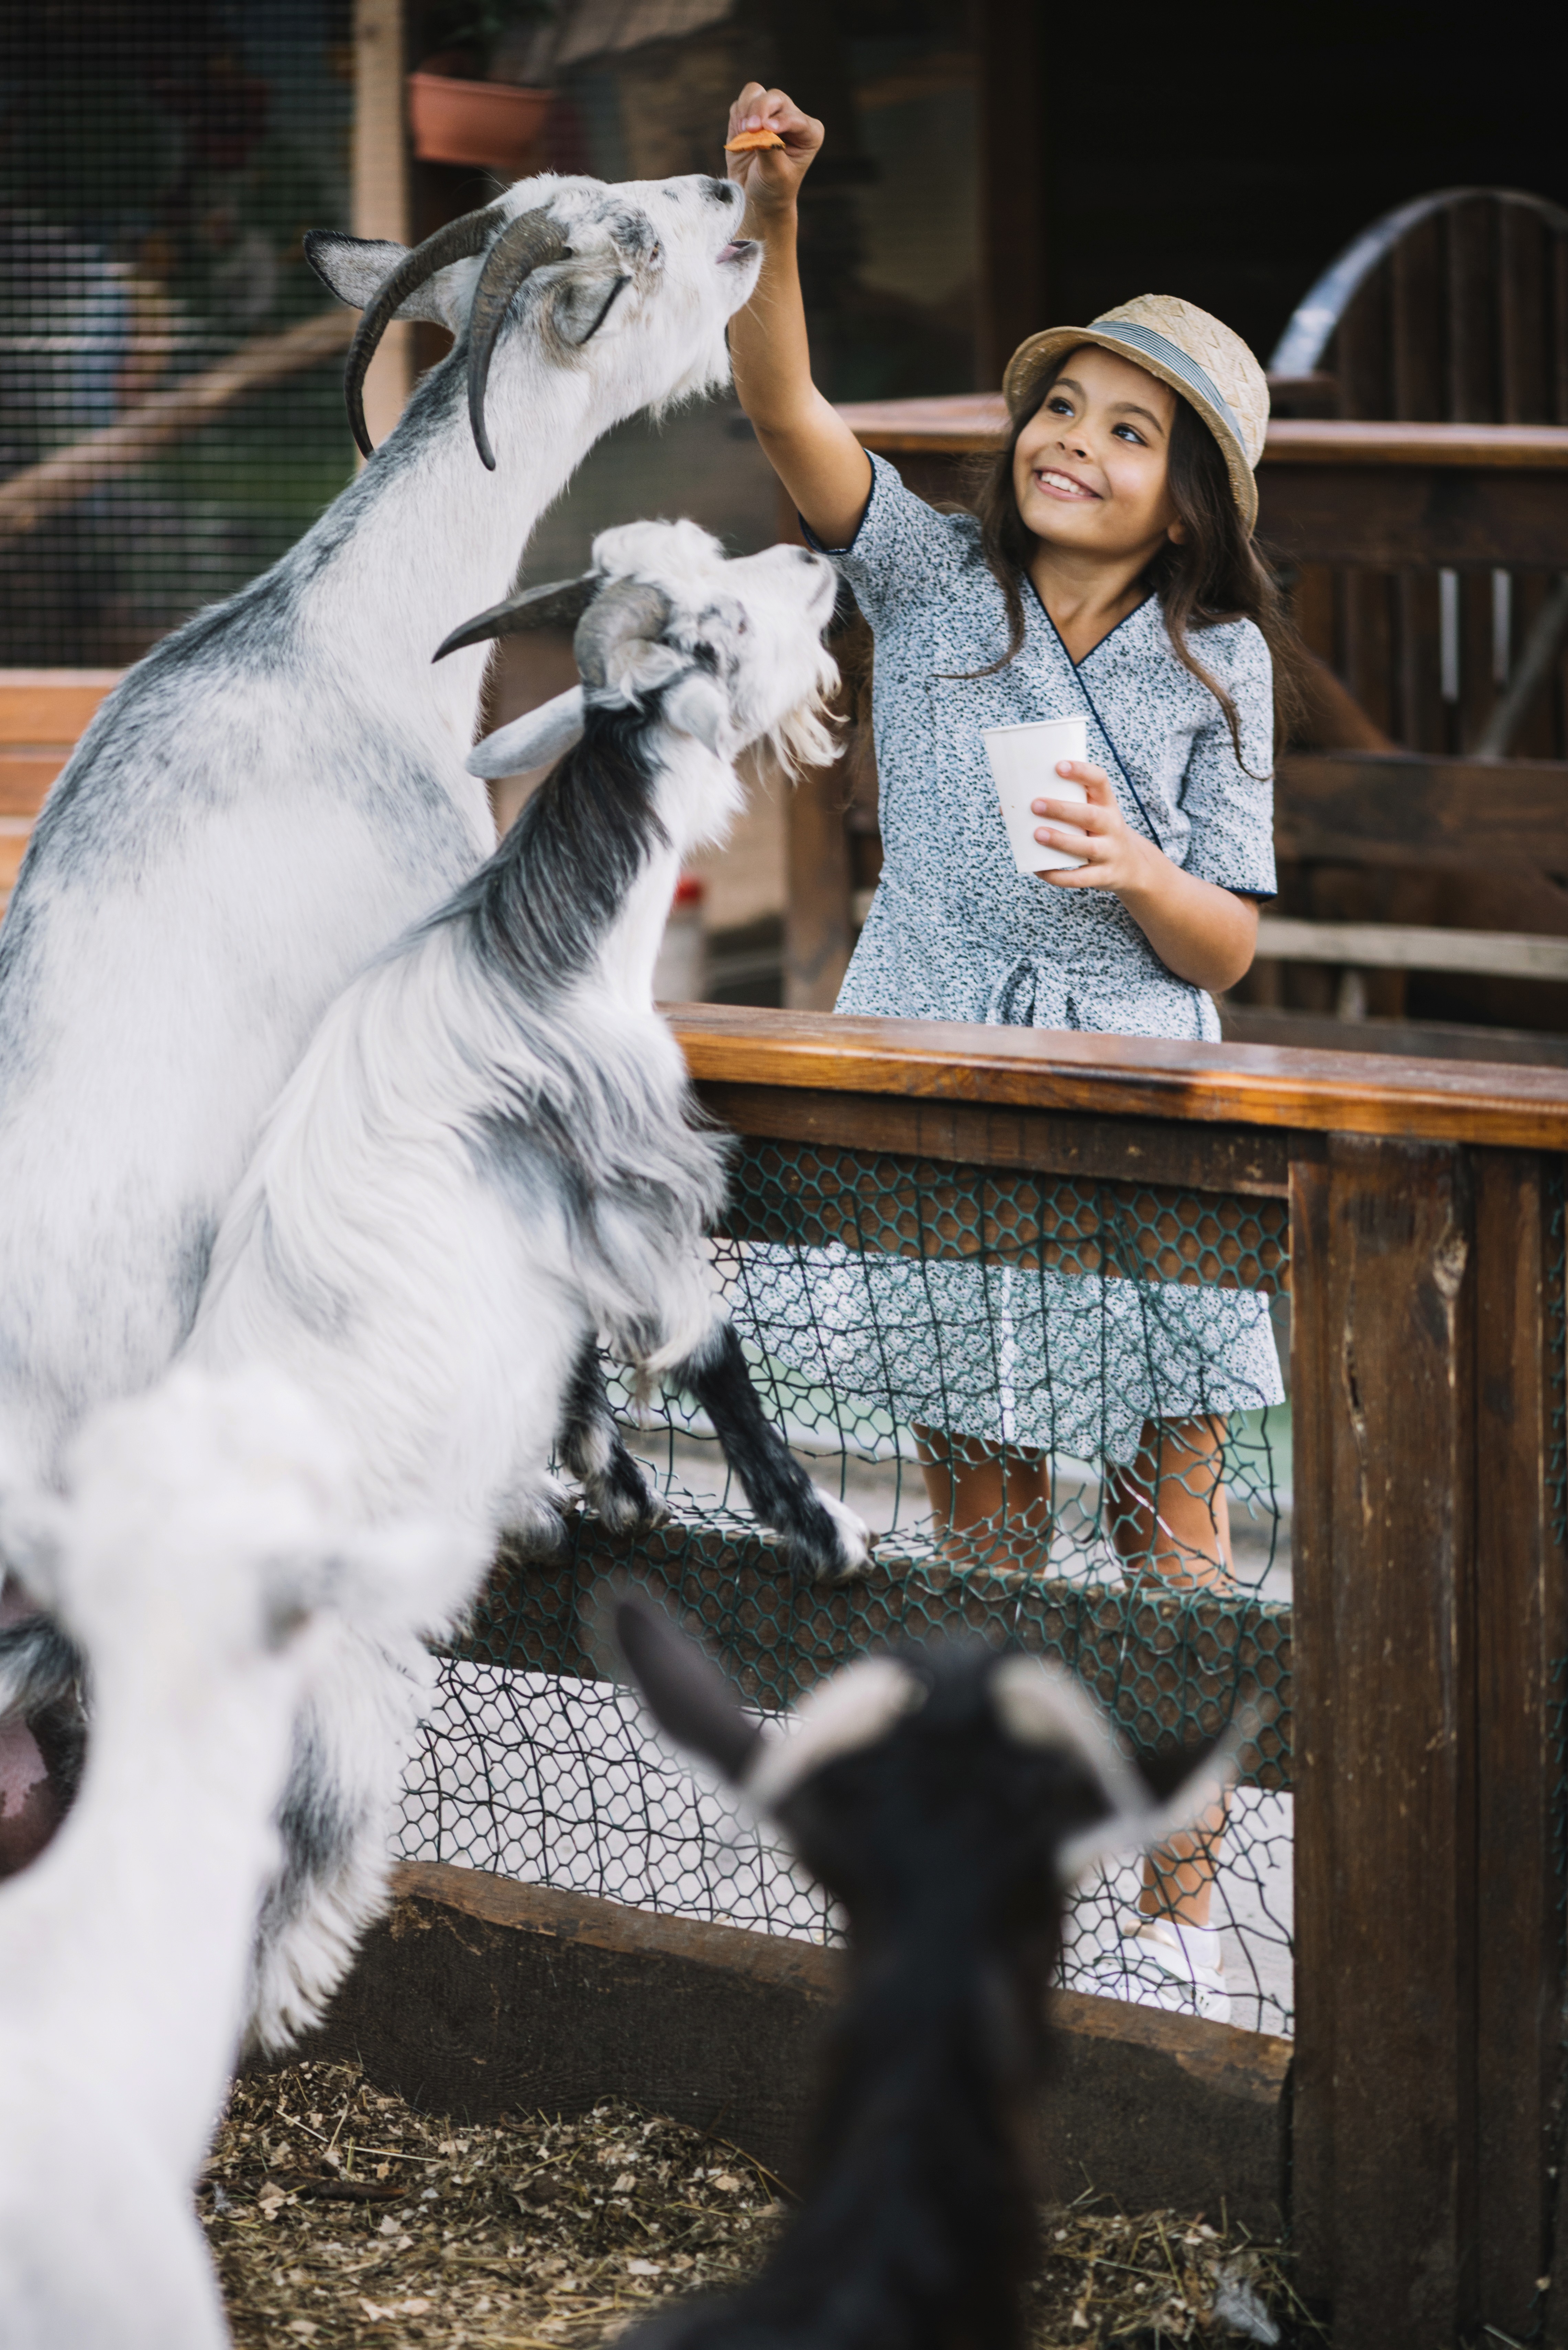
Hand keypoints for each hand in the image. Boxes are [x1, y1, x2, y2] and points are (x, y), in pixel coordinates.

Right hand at [725, 84, 822, 221]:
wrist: (754, 197)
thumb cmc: (773, 189)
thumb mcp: (775, 175)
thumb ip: (769, 150)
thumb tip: (760, 130)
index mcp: (809, 132)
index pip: (796, 118)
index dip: (781, 120)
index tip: (766, 128)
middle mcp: (791, 117)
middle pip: (775, 98)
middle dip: (760, 109)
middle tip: (749, 129)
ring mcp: (769, 114)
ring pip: (756, 93)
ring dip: (746, 109)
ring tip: (743, 132)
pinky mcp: (749, 116)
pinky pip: (740, 104)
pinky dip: (737, 116)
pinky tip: (738, 136)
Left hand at [1030, 760, 1155, 892]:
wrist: (1131, 865)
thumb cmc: (1096, 832)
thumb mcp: (1091, 813)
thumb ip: (1061, 806)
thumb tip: (1006, 807)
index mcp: (1106, 804)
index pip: (1100, 781)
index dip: (1081, 772)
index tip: (1058, 766)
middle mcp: (1112, 826)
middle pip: (1091, 815)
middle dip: (1062, 810)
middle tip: (1035, 805)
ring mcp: (1110, 852)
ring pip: (1087, 847)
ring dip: (1060, 840)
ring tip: (1036, 834)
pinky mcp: (1104, 876)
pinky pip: (1080, 878)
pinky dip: (1058, 876)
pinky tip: (1040, 870)